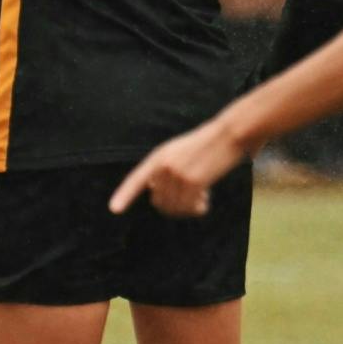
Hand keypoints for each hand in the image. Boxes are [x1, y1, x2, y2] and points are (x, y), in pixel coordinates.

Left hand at [108, 118, 246, 217]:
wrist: (229, 134)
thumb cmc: (206, 144)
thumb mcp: (178, 152)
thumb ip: (164, 170)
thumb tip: (155, 192)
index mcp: (158, 157)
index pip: (136, 179)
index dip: (124, 195)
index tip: (113, 209)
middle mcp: (164, 166)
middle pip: (158, 201)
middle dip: (174, 205)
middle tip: (193, 199)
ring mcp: (177, 174)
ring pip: (174, 207)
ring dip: (188, 208)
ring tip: (202, 198)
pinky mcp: (194, 181)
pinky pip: (190, 207)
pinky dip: (197, 209)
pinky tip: (205, 201)